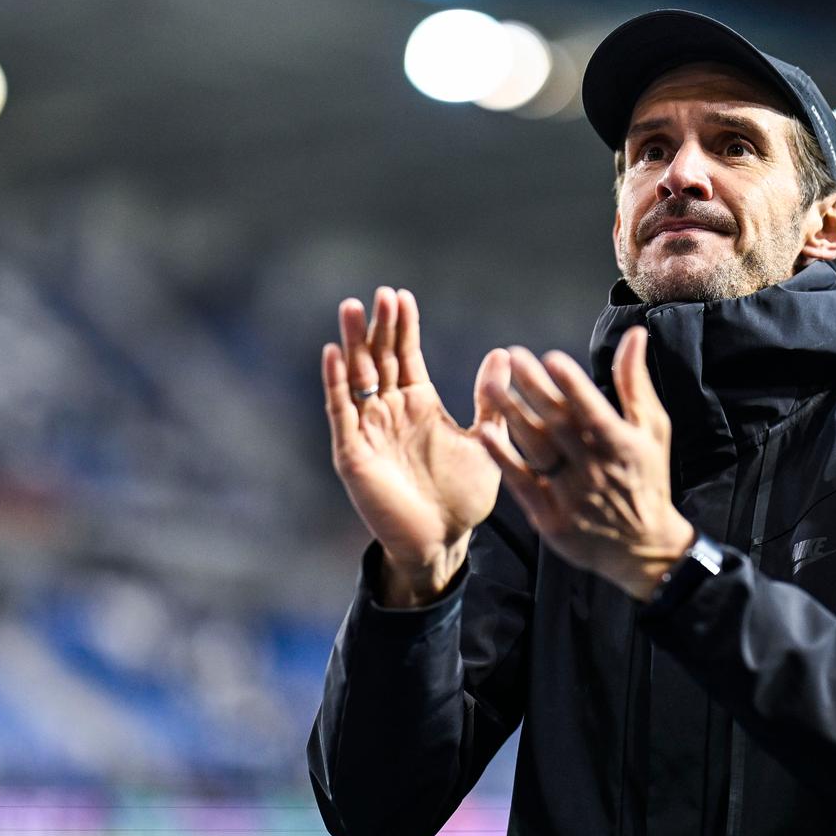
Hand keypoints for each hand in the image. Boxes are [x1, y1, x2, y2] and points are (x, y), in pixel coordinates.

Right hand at [323, 286, 510, 606]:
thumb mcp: (485, 442)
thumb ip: (490, 401)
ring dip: (353, 343)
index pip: (406, 355)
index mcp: (419, 404)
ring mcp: (369, 430)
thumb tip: (502, 354)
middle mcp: (390, 411)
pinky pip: (341, 412)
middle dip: (378, 327)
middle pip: (378, 358)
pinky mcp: (353, 453)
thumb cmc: (464, 497)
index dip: (403, 327)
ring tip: (352, 309)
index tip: (402, 296)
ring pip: (357, 377)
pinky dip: (336, 383)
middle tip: (380, 294)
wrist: (442, 541)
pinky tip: (333, 353)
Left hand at [477, 326, 695, 600]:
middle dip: (536, 389)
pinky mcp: (551, 518)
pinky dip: (503, 459)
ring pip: (537, 451)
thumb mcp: (652, 429)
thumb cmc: (647, 477)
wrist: (644, 548)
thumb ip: (635, 382)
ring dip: (513, 416)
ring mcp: (572, 496)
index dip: (573, 386)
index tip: (552, 358)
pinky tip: (484, 433)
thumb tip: (635, 333)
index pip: (594, 412)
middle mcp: (596, 470)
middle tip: (514, 356)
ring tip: (492, 384)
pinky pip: (522, 484)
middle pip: (559, 425)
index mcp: (622, 447)